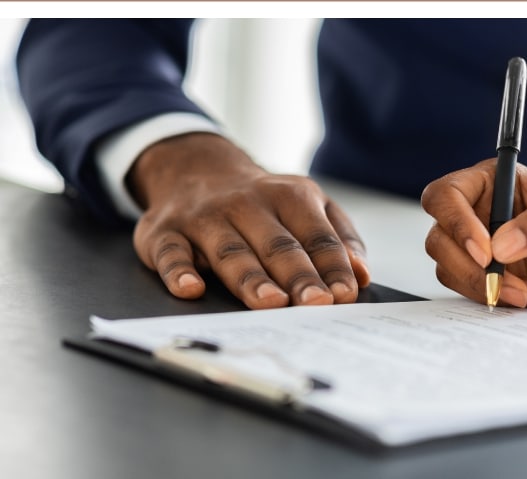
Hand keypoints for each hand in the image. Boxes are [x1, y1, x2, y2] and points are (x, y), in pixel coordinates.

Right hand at [127, 132, 369, 308]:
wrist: (195, 169)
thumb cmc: (263, 203)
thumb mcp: (308, 205)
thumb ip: (339, 237)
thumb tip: (361, 274)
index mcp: (290, 196)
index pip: (316, 235)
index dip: (332, 265)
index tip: (345, 294)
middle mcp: (246, 204)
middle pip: (277, 245)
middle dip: (298, 275)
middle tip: (315, 303)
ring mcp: (205, 218)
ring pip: (231, 251)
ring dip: (251, 278)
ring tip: (271, 302)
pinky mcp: (166, 233)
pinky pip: (171, 253)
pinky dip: (179, 271)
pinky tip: (191, 289)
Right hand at [421, 159, 526, 307]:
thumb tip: (501, 246)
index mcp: (493, 181)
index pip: (446, 195)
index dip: (456, 223)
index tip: (486, 253)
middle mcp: (477, 211)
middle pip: (440, 239)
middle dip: (474, 269)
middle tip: (513, 286)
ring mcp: (478, 245)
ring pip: (452, 269)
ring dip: (493, 288)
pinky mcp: (486, 273)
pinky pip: (473, 290)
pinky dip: (502, 298)